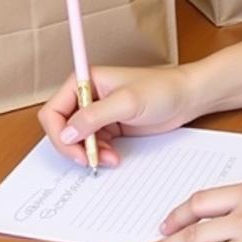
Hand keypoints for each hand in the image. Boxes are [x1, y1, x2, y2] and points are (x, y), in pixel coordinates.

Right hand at [37, 64, 198, 167]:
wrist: (187, 98)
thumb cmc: (162, 89)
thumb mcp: (128, 102)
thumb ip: (94, 116)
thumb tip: (66, 134)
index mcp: (86, 81)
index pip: (54, 110)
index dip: (58, 133)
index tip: (75, 148)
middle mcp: (88, 96)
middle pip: (61, 128)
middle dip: (73, 147)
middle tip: (90, 161)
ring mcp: (98, 113)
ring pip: (76, 141)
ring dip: (88, 154)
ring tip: (109, 159)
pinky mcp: (109, 126)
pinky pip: (92, 146)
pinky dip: (99, 155)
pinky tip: (114, 157)